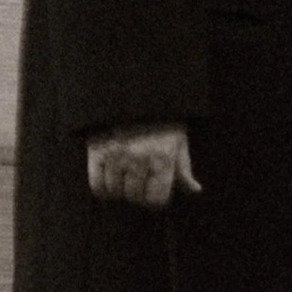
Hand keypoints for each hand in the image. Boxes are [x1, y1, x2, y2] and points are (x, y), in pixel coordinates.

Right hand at [86, 124, 201, 207]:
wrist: (133, 92)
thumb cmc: (161, 119)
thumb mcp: (178, 141)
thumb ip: (184, 169)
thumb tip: (195, 190)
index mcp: (162, 157)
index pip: (156, 199)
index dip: (155, 198)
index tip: (153, 190)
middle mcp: (139, 158)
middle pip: (134, 196)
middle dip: (138, 192)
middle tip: (138, 179)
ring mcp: (116, 155)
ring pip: (115, 192)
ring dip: (119, 188)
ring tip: (124, 174)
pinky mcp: (97, 151)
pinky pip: (97, 185)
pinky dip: (102, 186)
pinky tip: (110, 176)